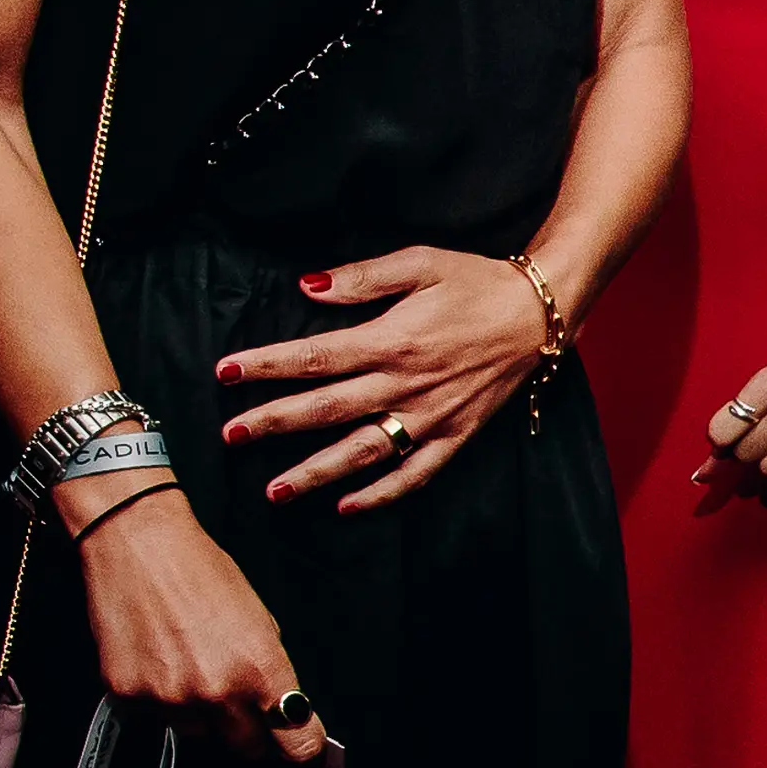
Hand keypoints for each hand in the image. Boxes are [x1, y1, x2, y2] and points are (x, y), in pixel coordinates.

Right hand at [64, 479, 331, 765]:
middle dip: (251, 731)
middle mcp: (217, 693)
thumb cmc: (204, 574)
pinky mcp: (128, 697)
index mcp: (261, 670)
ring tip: (193, 666)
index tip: (300, 746)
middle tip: (243, 701)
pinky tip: (161, 661)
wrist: (140, 547)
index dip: (300, 747)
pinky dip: (162, 700)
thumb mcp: (261, 621)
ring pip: (199, 734)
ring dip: (203, 714)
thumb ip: (272, 672)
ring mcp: (169, 699)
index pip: (296, 743)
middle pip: (247, 749)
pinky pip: (157, 717)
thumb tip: (285, 708)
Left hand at [216, 247, 548, 511]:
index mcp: (393, 340)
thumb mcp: (421, 262)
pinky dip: (382, 493)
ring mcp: (432, 415)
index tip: (225, 372)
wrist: (542, 312)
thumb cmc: (478, 282)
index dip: (267, 365)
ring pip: (364, 451)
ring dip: (316, 472)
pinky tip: (347, 505)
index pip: (315, 357)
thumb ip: (363, 277)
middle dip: (274, 423)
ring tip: (273, 490)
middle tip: (230, 436)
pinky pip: (416, 472)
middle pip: (327, 409)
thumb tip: (308, 285)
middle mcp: (407, 384)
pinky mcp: (457, 433)